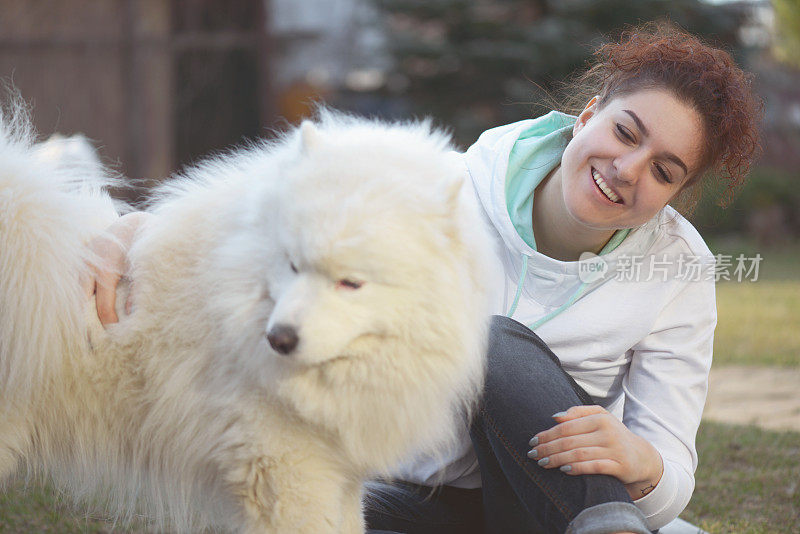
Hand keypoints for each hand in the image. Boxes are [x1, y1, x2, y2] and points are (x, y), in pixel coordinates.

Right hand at [81, 211, 149, 325]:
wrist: (133, 225)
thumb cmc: (141, 247)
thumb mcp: (143, 268)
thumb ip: (138, 291)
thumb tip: (131, 315)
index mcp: (105, 270)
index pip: (103, 305)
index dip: (108, 322)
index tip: (114, 335)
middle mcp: (88, 267)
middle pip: (80, 303)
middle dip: (83, 323)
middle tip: (88, 344)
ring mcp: (80, 263)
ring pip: (73, 293)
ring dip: (76, 311)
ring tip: (80, 332)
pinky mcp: (79, 261)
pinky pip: (73, 284)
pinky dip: (75, 298)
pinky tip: (78, 312)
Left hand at [528, 405, 663, 499]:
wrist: (641, 457)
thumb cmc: (613, 435)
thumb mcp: (599, 418)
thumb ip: (577, 413)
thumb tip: (555, 417)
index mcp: (599, 418)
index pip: (566, 426)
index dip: (547, 434)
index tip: (532, 442)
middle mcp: (607, 432)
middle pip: (570, 440)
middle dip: (547, 448)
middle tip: (532, 454)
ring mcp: (614, 449)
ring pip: (579, 454)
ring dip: (557, 459)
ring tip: (542, 463)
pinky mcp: (620, 466)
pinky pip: (595, 467)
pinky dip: (577, 468)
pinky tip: (564, 470)